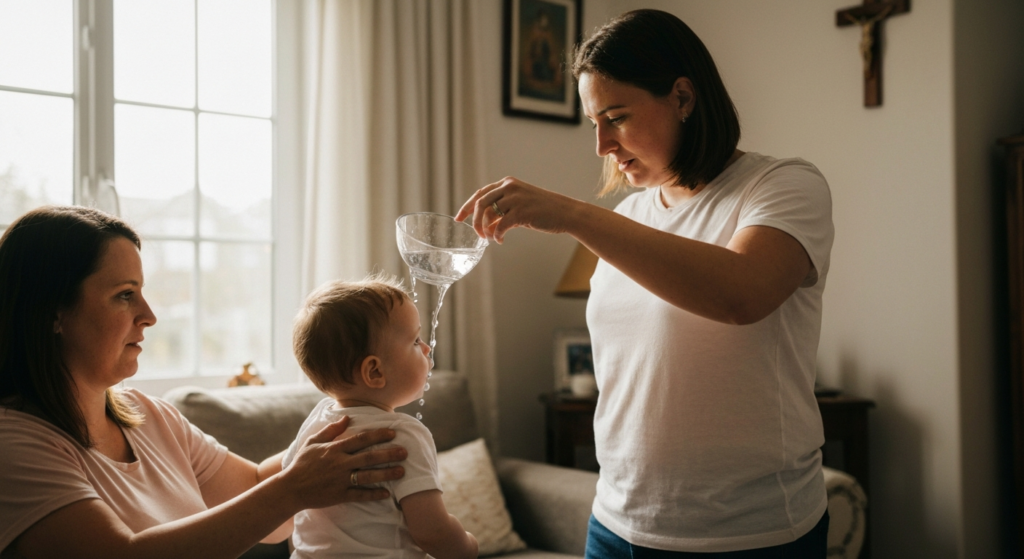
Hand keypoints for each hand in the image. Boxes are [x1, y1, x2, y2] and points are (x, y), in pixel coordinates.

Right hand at [281, 417, 406, 509]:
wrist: (290, 488)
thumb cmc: (302, 464)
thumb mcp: (313, 442)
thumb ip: (331, 430)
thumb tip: (346, 417)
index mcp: (335, 449)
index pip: (361, 439)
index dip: (378, 435)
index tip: (393, 432)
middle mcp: (340, 463)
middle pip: (369, 457)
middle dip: (389, 454)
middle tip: (405, 452)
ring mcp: (340, 480)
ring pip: (367, 476)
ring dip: (386, 473)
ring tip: (402, 471)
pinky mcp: (339, 495)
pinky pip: (359, 495)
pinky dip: (373, 494)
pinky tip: (386, 493)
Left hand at [455, 177, 581, 242]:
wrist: (565, 212)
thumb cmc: (543, 210)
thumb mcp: (520, 204)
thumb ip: (502, 210)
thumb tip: (484, 225)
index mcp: (507, 183)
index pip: (480, 193)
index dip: (467, 206)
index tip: (458, 218)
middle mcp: (509, 187)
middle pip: (480, 203)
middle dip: (474, 221)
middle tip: (476, 234)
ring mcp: (515, 199)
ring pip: (488, 215)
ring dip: (486, 230)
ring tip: (490, 238)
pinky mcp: (521, 212)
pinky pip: (500, 226)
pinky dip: (496, 235)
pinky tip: (500, 240)